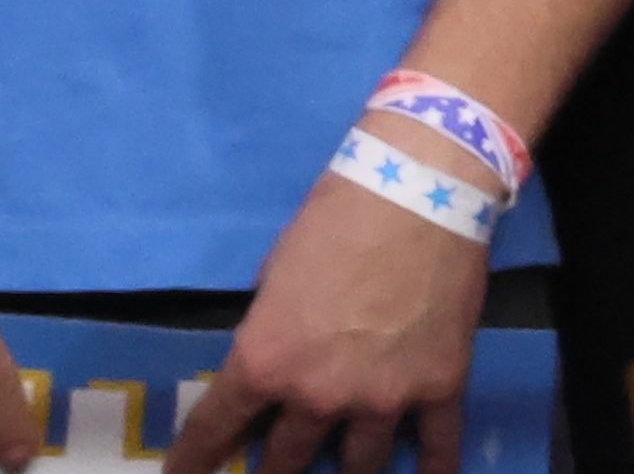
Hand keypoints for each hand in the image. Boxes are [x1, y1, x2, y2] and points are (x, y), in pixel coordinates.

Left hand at [163, 152, 480, 472]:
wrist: (424, 188)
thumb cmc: (337, 217)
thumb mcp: (276, 275)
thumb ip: (271, 328)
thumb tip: (277, 350)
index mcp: (264, 363)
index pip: (213, 432)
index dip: (193, 463)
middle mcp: (317, 396)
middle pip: (285, 461)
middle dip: (274, 470)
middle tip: (274, 469)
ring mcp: (383, 398)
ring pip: (357, 464)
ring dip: (345, 472)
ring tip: (344, 473)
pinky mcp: (441, 386)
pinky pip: (437, 446)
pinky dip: (434, 470)